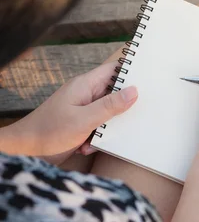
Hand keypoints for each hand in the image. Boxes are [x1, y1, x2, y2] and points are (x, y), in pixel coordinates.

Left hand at [0, 62, 136, 164]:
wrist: (25, 151)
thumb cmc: (48, 132)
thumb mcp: (84, 120)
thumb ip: (110, 106)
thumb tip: (134, 91)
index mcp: (85, 85)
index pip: (114, 69)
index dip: (131, 71)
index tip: (150, 77)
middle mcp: (85, 94)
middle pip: (114, 92)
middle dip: (125, 105)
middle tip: (138, 114)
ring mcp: (82, 109)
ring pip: (108, 112)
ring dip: (109, 126)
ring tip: (100, 136)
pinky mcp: (80, 124)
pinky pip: (99, 126)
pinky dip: (97, 137)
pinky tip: (87, 146)